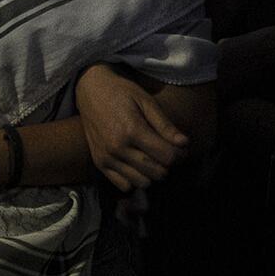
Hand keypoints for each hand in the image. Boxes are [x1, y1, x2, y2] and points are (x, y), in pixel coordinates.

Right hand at [75, 63, 188, 192]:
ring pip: (142, 182)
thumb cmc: (121, 92)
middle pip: (157, 172)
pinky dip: (134, 179)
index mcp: (132, 130)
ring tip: (151, 157)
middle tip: (167, 151)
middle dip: (168, 164)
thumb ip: (165, 125)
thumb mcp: (146, 101)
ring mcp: (106, 157)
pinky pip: (124, 185)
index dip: (180, 155)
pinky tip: (136, 164)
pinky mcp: (99, 163)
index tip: (181, 148)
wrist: (90, 90)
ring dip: (151, 173)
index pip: (167, 156)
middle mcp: (118, 147)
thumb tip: (184, 144)